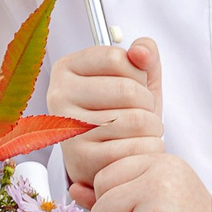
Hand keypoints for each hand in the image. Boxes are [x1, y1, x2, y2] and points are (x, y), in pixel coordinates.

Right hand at [50, 37, 163, 202]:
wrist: (106, 160)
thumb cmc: (120, 114)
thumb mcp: (135, 77)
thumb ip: (144, 54)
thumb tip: (141, 51)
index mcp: (67, 68)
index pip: (116, 58)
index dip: (137, 74)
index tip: (133, 85)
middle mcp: (59, 96)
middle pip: (127, 90)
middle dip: (148, 104)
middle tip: (141, 113)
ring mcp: (68, 128)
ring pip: (136, 120)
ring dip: (152, 128)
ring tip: (141, 132)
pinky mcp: (81, 159)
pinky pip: (133, 148)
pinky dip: (148, 148)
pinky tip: (137, 148)